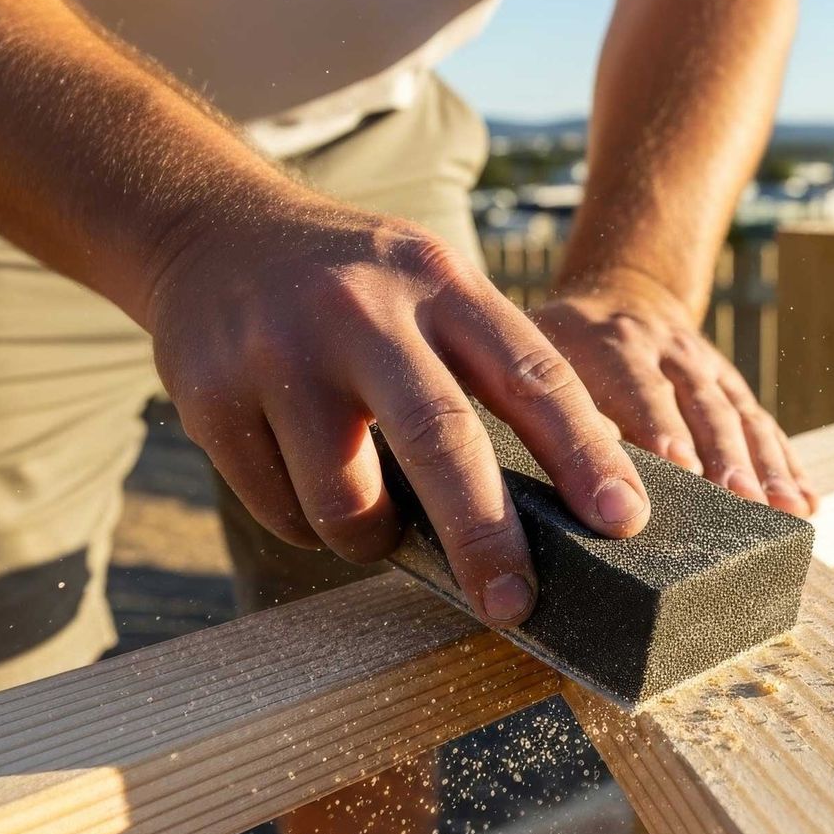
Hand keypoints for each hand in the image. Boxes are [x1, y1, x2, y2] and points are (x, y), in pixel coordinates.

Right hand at [144, 199, 650, 626]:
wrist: (210, 230)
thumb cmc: (357, 288)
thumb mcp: (432, 289)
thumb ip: (493, 370)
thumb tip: (574, 501)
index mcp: (440, 283)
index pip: (530, 374)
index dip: (583, 454)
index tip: (624, 522)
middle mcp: (362, 309)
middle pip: (440, 438)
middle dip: (484, 535)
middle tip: (514, 604)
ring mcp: (279, 350)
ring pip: (347, 502)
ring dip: (372, 540)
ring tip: (372, 516)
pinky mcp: (209, 395)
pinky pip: (280, 510)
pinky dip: (306, 524)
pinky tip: (300, 476)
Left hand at [532, 277, 815, 517]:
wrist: (620, 294)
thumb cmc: (560, 345)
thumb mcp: (536, 357)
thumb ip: (543, 404)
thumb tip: (564, 464)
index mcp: (606, 343)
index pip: (636, 386)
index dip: (658, 428)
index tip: (678, 469)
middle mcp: (662, 351)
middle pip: (700, 405)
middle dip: (724, 457)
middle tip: (743, 506)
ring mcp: (704, 367)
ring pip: (739, 415)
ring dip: (765, 466)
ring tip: (785, 512)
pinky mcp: (730, 384)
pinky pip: (762, 423)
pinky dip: (788, 463)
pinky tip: (807, 502)